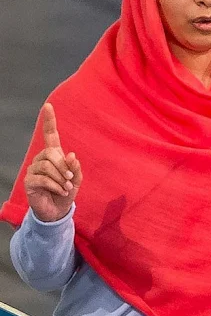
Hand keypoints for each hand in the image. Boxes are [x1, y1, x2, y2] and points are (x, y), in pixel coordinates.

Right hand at [24, 103, 82, 222]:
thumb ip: (75, 166)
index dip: (49, 121)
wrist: (58, 210)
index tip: (48, 106)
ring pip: (46, 166)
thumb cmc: (67, 191)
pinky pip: (42, 179)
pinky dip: (55, 185)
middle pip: (51, 153)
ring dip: (61, 178)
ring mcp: (33, 170)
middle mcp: (41, 159)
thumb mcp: (77, 178)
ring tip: (67, 186)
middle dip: (63, 166)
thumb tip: (70, 155)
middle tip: (71, 178)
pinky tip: (62, 191)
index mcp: (54, 155)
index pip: (50, 135)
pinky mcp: (29, 182)